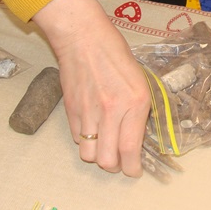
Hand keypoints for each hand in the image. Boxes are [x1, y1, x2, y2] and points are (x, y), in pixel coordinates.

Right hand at [33, 0, 150, 176]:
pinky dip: (84, 140)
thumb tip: (136, 136)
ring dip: (97, 156)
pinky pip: (76, 138)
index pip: (131, 150)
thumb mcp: (139, 80)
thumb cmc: (115, 54)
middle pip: (108, 160)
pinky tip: (92, 128)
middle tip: (120, 161)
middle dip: (115, 167)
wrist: (83, 38)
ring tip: (104, 146)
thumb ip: (139, 109)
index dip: (132, 168)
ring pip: (88, 154)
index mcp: (135, 102)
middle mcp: (112, 112)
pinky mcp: (71, 110)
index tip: (134, 171)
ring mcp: (89, 112)